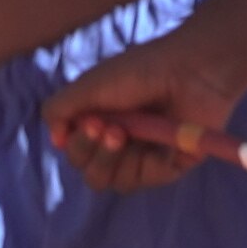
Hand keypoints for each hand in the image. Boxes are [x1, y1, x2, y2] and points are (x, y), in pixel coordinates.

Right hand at [45, 23, 246, 192]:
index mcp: (102, 122)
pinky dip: (139, 165)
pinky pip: (143, 180)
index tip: (82, 124)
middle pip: (89, 170)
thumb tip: (54, 137)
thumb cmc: (143, 69)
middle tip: (102, 126)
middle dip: (87, 151)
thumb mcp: (92, 84)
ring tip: (120, 133)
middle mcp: (121, 143)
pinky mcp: (168, 165)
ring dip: (107, 159)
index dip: (73, 143)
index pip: (75, 150)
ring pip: (112, 180)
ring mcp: (144, 156)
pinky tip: (145, 141)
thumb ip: (61, 108)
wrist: (191, 67)